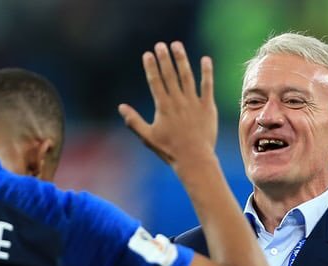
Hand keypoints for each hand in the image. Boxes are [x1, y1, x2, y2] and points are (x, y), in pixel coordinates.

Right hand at [119, 41, 216, 165]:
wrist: (194, 159)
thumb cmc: (169, 150)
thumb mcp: (147, 137)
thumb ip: (134, 121)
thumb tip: (121, 108)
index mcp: (163, 107)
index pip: (155, 82)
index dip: (151, 67)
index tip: (148, 54)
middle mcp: (178, 101)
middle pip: (170, 75)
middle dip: (164, 59)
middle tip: (160, 45)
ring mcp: (193, 103)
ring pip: (187, 76)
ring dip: (181, 60)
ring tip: (176, 46)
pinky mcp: (207, 107)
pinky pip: (207, 86)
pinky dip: (206, 72)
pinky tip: (205, 59)